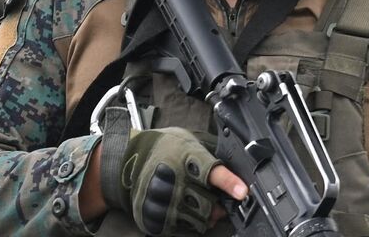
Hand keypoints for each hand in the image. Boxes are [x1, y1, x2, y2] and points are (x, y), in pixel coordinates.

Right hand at [102, 127, 244, 235]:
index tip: (242, 192)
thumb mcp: (186, 140)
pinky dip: (189, 222)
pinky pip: (184, 228)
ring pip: (200, 219)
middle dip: (218, 204)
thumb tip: (236, 164)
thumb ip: (208, 153)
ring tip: (197, 202)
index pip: (211, 172)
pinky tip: (182, 208)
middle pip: (210, 203)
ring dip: (205, 214)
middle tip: (216, 199)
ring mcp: (163, 200)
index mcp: (185, 157)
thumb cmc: (161, 149)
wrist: (126, 161)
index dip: (229, 183)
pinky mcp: (156, 217)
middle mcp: (174, 180)